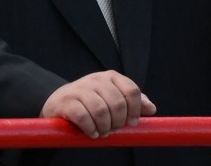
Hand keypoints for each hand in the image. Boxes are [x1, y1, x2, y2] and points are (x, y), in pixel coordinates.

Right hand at [40, 71, 155, 138]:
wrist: (58, 102)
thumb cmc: (90, 102)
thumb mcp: (112, 98)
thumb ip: (131, 102)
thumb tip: (152, 108)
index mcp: (110, 77)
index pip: (131, 90)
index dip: (135, 109)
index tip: (132, 123)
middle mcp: (95, 79)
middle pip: (117, 103)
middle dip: (118, 122)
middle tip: (114, 129)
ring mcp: (79, 89)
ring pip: (101, 110)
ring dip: (104, 127)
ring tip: (102, 132)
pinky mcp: (66, 101)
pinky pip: (84, 117)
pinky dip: (91, 129)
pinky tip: (92, 133)